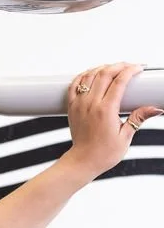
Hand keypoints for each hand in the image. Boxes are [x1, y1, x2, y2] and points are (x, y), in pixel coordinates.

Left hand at [65, 62, 163, 180]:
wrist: (83, 162)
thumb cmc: (104, 153)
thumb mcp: (126, 136)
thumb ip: (138, 118)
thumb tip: (156, 109)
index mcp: (105, 111)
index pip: (119, 81)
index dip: (130, 70)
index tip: (139, 68)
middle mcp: (90, 104)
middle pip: (104, 74)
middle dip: (119, 65)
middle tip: (129, 66)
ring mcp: (79, 104)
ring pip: (89, 76)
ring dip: (102, 67)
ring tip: (114, 68)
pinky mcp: (72, 107)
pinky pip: (75, 84)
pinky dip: (84, 75)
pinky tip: (92, 74)